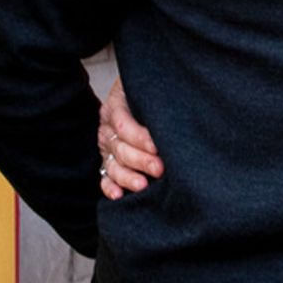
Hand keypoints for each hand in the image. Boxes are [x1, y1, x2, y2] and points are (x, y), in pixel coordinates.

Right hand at [98, 78, 163, 200]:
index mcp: (115, 106)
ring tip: (142, 185)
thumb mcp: (152, 86)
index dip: (140, 137)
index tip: (158, 146)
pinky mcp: (109, 162)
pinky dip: (110, 187)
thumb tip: (176, 109)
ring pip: (113, 165)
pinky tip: (119, 195)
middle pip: (120, 147)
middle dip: (141, 160)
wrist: (148, 92)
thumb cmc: (154, 89)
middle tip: (160, 168)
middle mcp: (108, 128)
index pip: (124, 125)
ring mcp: (107, 147)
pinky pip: (106, 177)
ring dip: (127, 177)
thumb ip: (158, 96)